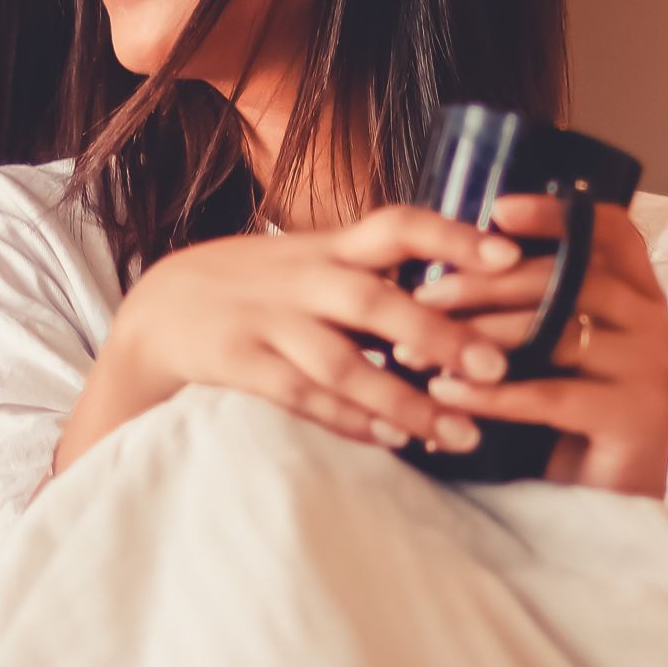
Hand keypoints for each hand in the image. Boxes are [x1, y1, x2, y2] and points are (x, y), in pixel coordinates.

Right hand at [83, 205, 526, 459]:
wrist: (156, 311)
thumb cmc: (253, 286)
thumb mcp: (307, 260)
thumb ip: (371, 268)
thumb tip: (463, 279)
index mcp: (326, 247)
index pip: (395, 226)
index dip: (452, 237)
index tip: (511, 256)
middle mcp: (299, 279)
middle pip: (373, 302)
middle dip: (437, 334)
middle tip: (496, 367)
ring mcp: (265, 323)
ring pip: (340, 363)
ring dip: (403, 400)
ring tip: (459, 434)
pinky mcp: (237, 364)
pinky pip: (300, 397)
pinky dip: (348, 420)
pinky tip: (392, 440)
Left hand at [410, 195, 667, 495]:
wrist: (608, 510)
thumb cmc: (566, 429)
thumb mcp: (547, 358)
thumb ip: (528, 312)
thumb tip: (444, 272)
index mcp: (641, 298)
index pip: (611, 232)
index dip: (555, 214)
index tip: (495, 211)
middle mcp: (659, 322)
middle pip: (570, 277)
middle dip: (485, 284)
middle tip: (421, 298)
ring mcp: (655, 368)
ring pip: (557, 331)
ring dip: (476, 338)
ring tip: (415, 352)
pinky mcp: (641, 417)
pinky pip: (551, 394)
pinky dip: (491, 394)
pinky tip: (444, 395)